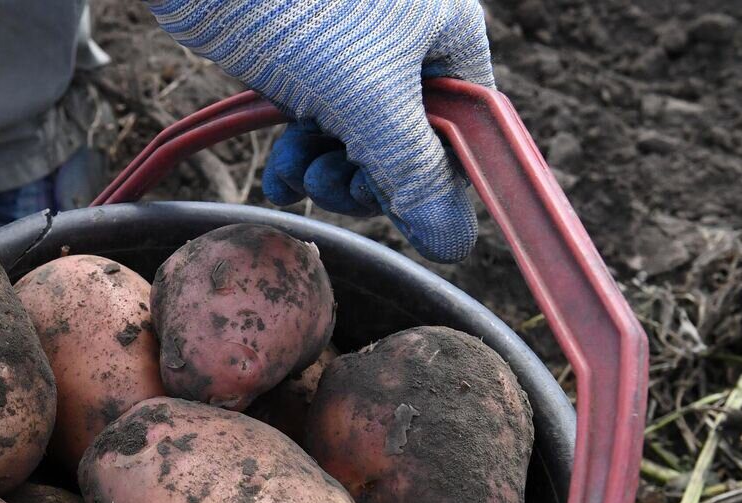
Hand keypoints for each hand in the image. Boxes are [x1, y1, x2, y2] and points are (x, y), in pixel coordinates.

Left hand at [148, 0, 494, 262]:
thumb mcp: (368, 102)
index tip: (378, 202)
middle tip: (325, 183)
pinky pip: (321, 126)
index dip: (425, 184)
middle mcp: (413, 43)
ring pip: (358, 142)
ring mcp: (359, 52)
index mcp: (450, 36)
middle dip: (362, 180)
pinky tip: (278, 179)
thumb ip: (413, 174)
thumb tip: (453, 240)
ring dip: (325, 174)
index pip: (462, 137)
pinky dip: (300, 159)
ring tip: (293, 174)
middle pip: (408, 146)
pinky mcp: (310, 60)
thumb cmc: (299, 10)